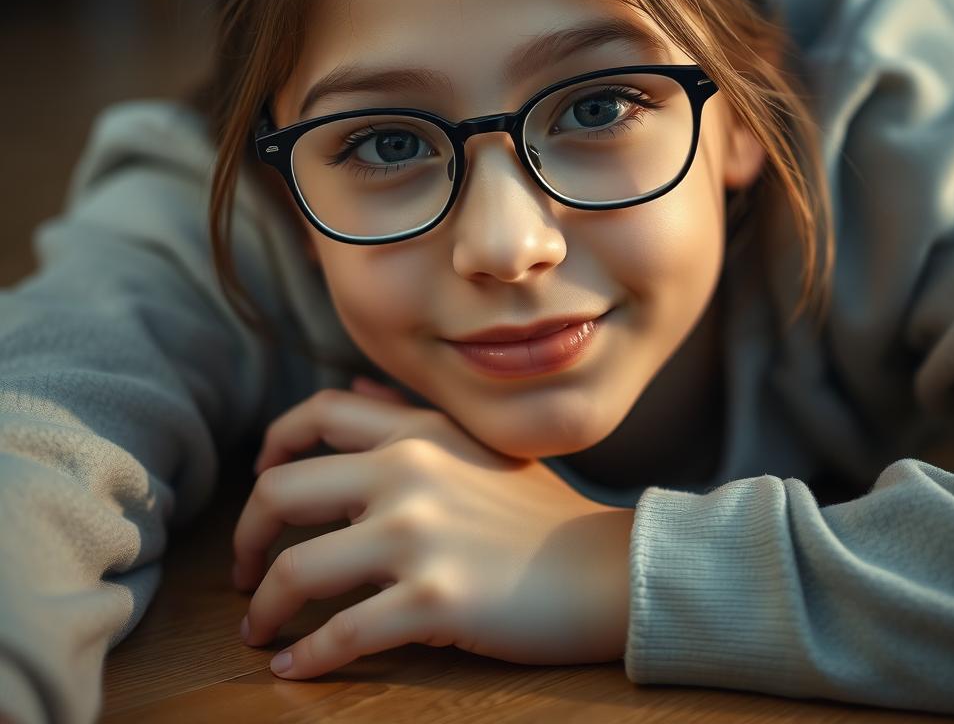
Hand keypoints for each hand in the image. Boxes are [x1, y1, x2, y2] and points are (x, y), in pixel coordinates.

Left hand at [232, 376, 634, 677]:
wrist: (604, 568)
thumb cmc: (541, 510)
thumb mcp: (479, 444)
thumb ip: (413, 415)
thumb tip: (358, 389)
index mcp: (419, 431)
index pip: (317, 414)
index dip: (272, 446)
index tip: (259, 482)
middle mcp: (408, 472)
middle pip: (281, 492)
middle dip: (245, 537)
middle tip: (244, 570)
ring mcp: (418, 537)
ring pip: (298, 570)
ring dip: (263, 607)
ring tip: (258, 628)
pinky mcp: (433, 601)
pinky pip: (342, 634)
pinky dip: (306, 658)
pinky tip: (295, 670)